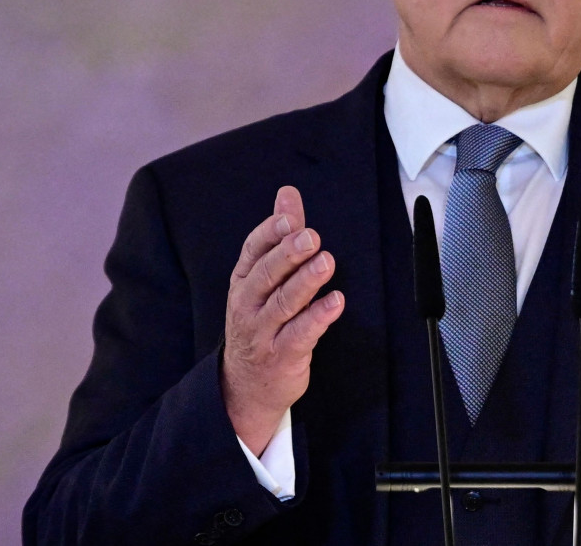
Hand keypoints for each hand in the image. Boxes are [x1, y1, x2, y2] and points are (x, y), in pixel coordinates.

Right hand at [221, 186, 344, 453]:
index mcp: (244, 281)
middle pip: (266, 276)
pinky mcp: (282, 355)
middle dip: (288, 255)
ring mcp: (263, 332)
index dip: (270, 234)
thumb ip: (280, 235)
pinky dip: (318, 318)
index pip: (252, 252)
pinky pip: (300, 335)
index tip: (290, 218)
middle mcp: (249, 305)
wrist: (246, 386)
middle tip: (311, 236)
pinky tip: (336, 302)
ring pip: (283, 304)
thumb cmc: (260, 321)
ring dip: (306, 283)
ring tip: (326, 262)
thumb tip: (288, 193)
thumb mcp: (264, 278)